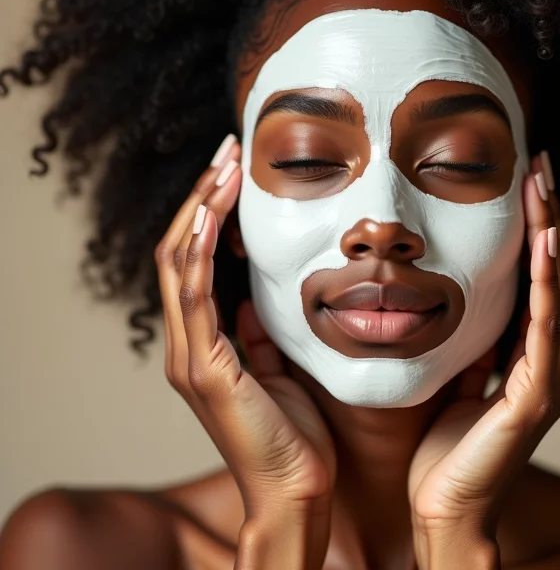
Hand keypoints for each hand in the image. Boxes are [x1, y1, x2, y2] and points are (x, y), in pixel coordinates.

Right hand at [154, 135, 335, 566]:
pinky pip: (193, 297)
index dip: (208, 211)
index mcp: (205, 342)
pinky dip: (197, 251)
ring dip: (199, 210)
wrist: (298, 489)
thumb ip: (256, 333)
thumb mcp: (277, 366)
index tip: (235, 171)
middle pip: (178, 250)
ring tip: (224, 166)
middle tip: (227, 151)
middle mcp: (187, 344)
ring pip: (178, 264)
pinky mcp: (203, 369)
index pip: (194, 259)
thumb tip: (252, 297)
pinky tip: (211, 214)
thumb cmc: (295, 431)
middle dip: (202, 197)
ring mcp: (189, 356)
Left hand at [408, 152, 559, 565]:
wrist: (442, 507)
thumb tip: (461, 295)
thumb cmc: (444, 446)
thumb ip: (472, 339)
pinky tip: (546, 244)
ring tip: (544, 187)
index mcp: (531, 354)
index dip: (540, 229)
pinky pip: (545, 329)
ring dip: (554, 235)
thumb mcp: (457, 374)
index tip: (528, 182)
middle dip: (552, 217)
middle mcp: (551, 361)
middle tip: (541, 166)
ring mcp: (550, 378)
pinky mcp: (537, 397)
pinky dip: (549, 284)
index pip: (543, 278)